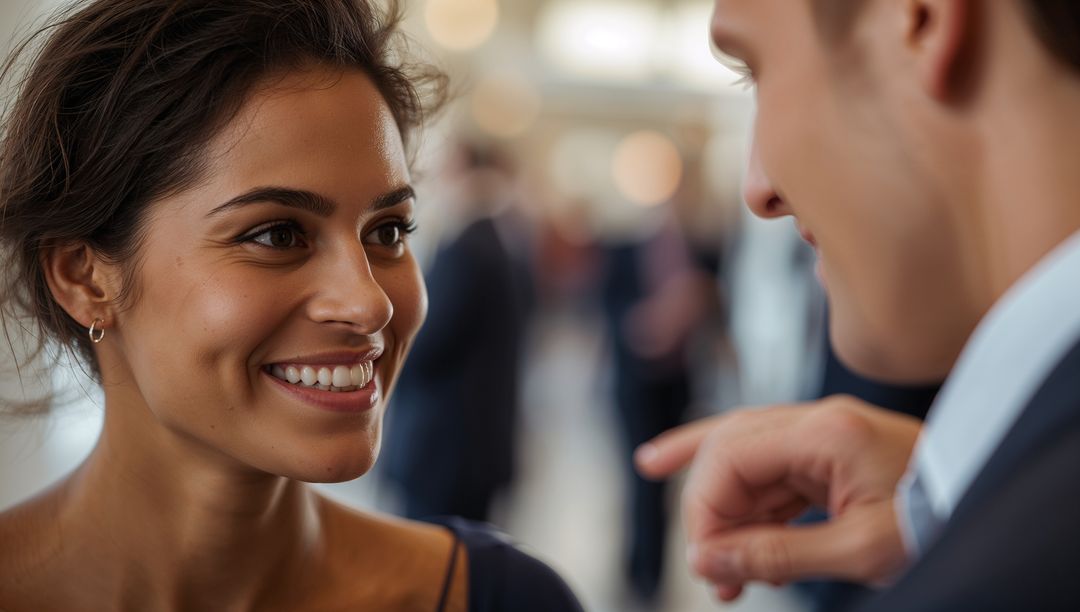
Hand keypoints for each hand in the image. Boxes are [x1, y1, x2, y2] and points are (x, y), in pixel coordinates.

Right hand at [635, 395, 920, 600]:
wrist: (989, 506)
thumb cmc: (940, 521)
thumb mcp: (859, 551)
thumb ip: (777, 554)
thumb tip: (708, 561)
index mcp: (826, 432)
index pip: (731, 455)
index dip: (705, 508)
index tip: (706, 560)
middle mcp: (817, 424)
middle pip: (729, 450)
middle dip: (707, 508)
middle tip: (706, 566)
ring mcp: (821, 438)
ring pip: (743, 464)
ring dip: (726, 517)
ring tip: (720, 575)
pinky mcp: (827, 459)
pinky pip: (770, 479)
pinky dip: (749, 513)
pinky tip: (728, 540)